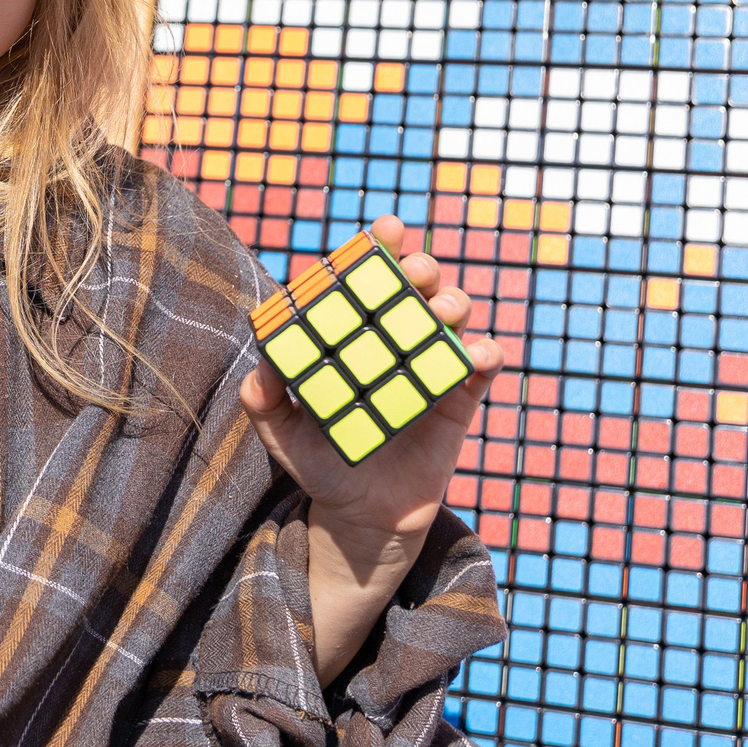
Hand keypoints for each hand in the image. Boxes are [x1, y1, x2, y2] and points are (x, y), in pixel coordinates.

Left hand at [237, 215, 506, 680]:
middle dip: (420, 265)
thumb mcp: (281, 436)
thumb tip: (262, 366)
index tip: (386, 229)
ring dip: (452, 300)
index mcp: (355, 334)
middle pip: (416, 284)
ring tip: (439, 310)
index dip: (379, 247)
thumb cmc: (320, 463)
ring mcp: (429, 365)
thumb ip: (265, 402)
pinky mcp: (460, 399)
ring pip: (453, 312)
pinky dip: (485, 352)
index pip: (367, 279)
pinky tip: (477, 354)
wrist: (363, 516)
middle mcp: (395, 339)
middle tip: (414, 270)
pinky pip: (482, 365)